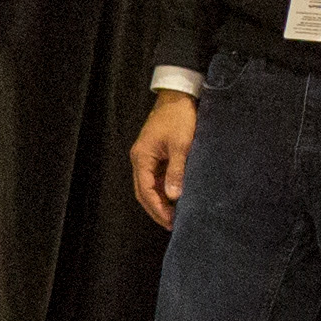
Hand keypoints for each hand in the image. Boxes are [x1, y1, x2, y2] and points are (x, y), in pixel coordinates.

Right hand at [130, 94, 197, 226]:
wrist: (178, 96)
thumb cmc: (179, 118)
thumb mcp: (181, 145)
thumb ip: (176, 172)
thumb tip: (173, 197)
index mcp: (142, 157)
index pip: (145, 190)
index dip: (157, 208)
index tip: (170, 222)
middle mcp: (140, 159)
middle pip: (143, 191)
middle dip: (156, 209)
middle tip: (172, 224)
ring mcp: (147, 157)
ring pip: (149, 186)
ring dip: (160, 201)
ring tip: (175, 215)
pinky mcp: (155, 154)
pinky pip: (156, 177)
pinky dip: (164, 190)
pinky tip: (175, 198)